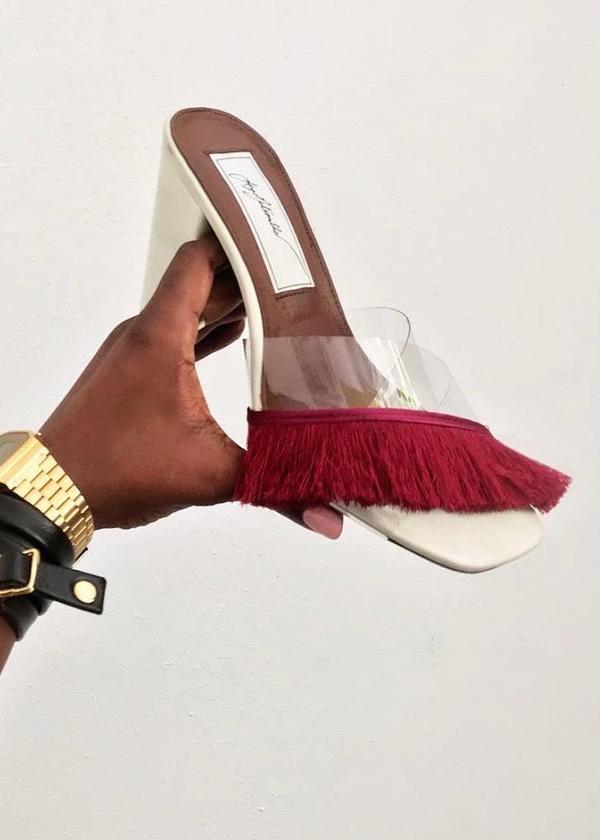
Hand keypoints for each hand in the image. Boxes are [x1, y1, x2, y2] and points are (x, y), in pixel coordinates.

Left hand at [40, 236, 342, 537]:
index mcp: (160, 337)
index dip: (236, 247)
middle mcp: (142, 334)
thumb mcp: (207, 475)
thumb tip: (323, 508)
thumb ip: (273, 483)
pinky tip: (231, 336)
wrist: (54, 488)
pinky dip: (203, 330)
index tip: (271, 245)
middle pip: (198, 284)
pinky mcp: (129, 371)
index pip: (198, 263)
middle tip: (289, 282)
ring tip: (271, 306)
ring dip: (224, 306)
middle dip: (245, 280)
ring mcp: (133, 351)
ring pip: (185, 310)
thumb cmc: (112, 470)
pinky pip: (173, 334)